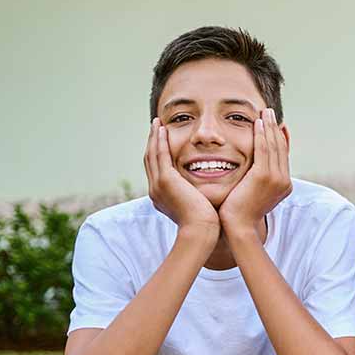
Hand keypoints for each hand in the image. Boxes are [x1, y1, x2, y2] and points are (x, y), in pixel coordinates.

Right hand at [145, 118, 218, 233]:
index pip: (156, 170)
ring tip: (157, 123)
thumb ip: (194, 197)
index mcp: (161, 196)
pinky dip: (160, 141)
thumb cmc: (205, 224)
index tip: (161, 140)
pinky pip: (160, 155)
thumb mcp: (195, 207)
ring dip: (154, 137)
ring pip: (152, 155)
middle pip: (149, 160)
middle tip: (156, 126)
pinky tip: (163, 129)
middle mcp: (155, 190)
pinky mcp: (166, 181)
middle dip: (152, 142)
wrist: (201, 231)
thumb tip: (202, 193)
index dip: (157, 153)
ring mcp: (158, 185)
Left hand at [219, 108, 291, 236]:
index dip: (280, 137)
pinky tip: (257, 122)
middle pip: (281, 147)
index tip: (275, 124)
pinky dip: (262, 134)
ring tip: (265, 112)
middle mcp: (284, 181)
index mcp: (284, 185)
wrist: (238, 226)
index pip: (283, 155)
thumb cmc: (240, 213)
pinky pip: (264, 149)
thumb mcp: (252, 193)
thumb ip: (256, 179)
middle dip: (275, 127)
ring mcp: (276, 178)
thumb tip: (252, 168)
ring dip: (269, 126)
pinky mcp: (264, 176)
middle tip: (270, 112)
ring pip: (274, 145)